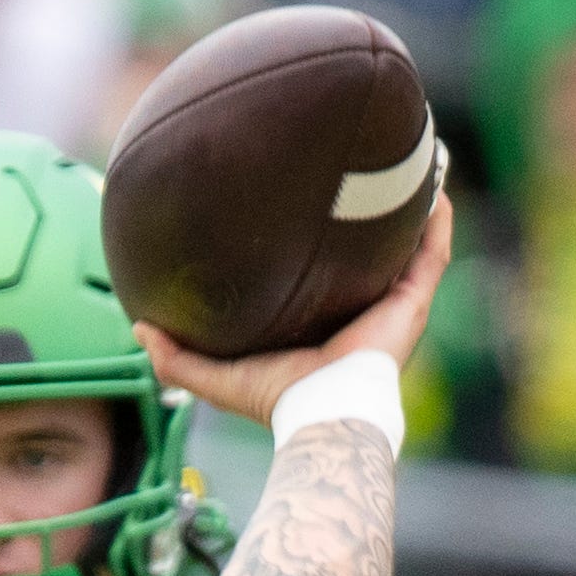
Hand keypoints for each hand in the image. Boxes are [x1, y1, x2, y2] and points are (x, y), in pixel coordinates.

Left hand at [134, 194, 453, 428]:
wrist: (321, 412)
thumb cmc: (274, 398)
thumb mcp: (215, 377)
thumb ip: (175, 357)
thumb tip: (139, 326)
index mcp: (321, 322)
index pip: (321, 275)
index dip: (316, 244)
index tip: (302, 206)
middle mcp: (359, 309)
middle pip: (368, 255)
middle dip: (367, 218)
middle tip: (358, 171)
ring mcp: (390, 305)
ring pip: (407, 247)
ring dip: (411, 209)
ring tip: (410, 162)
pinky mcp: (412, 303)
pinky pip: (431, 253)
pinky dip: (436, 221)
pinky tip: (435, 185)